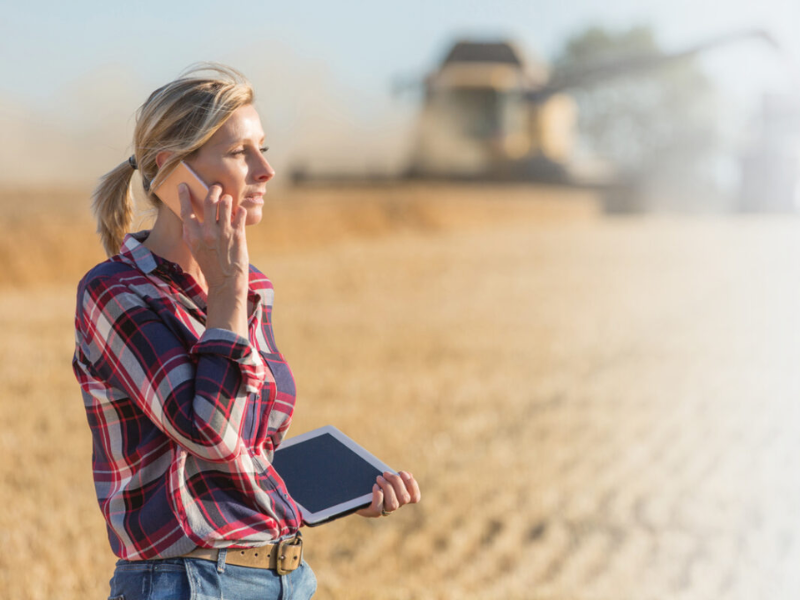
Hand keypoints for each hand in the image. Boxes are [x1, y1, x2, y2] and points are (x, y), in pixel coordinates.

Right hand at [179, 184, 248, 336]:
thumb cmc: (209, 263)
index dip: (184, 195)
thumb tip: (189, 212)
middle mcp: (207, 233)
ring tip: (228, 199)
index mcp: (193, 236)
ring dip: (227, 198)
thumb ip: (191, 231)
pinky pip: (240, 213)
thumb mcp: (194, 249)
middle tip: (216, 186)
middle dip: (213, 189)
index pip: (185, 209)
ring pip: (226, 203)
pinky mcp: (238, 236)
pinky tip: (238, 212)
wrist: (226, 282)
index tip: (184, 185)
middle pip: (209, 201)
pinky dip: (240, 210)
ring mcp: (223, 233)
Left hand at [356, 471, 420, 517]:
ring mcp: (383, 510)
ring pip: (393, 504)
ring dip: (387, 487)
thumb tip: (409, 474)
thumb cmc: (371, 484)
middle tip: (385, 473)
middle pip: (404, 498)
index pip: (415, 497)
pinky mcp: (372, 512)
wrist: (354, 494)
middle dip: (396, 482)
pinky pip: (378, 508)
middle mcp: (394, 506)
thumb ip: (397, 477)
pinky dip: (378, 495)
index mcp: (400, 497)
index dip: (412, 485)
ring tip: (379, 478)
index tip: (403, 473)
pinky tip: (374, 486)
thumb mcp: (386, 479)